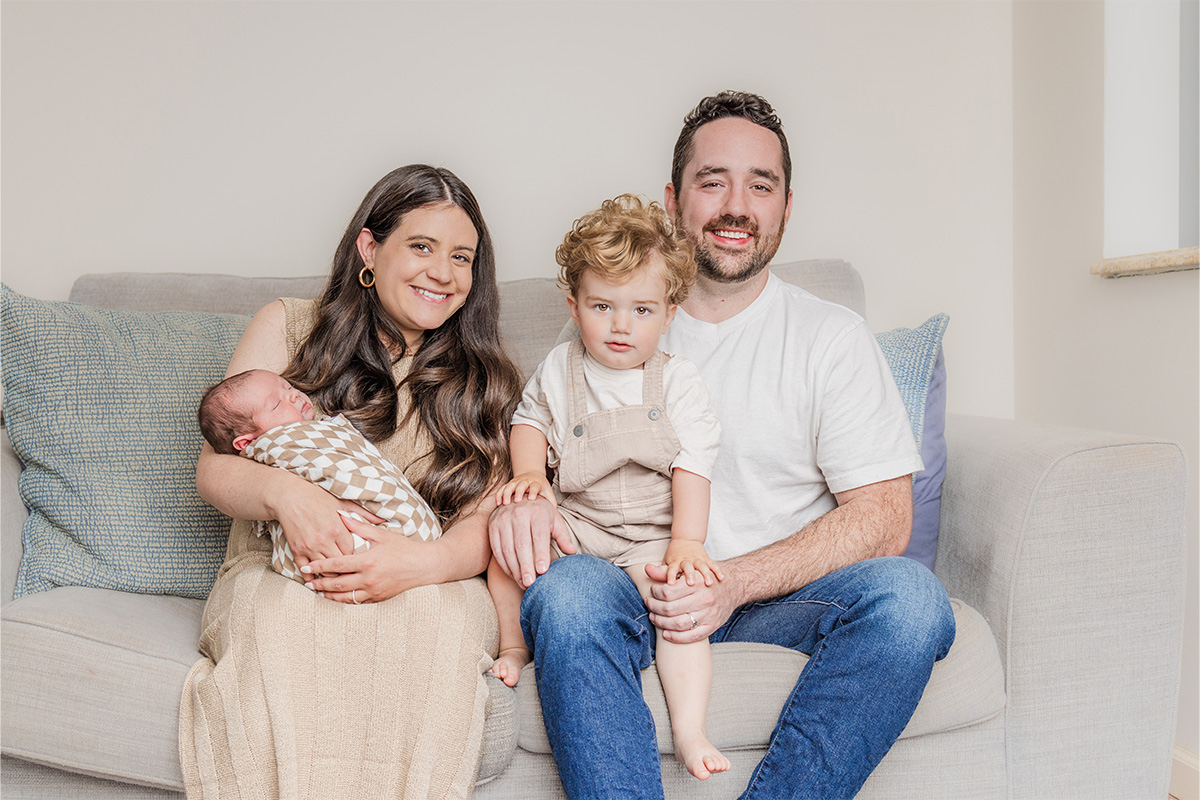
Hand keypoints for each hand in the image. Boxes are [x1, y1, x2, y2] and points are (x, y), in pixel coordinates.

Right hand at [273, 479, 382, 572]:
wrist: (289, 497)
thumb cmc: (317, 497)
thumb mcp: (342, 502)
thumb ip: (362, 514)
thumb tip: (382, 519)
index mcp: (338, 529)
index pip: (352, 553)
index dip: (356, 558)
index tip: (360, 560)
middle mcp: (324, 540)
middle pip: (340, 565)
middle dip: (347, 570)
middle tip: (353, 574)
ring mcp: (310, 547)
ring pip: (325, 571)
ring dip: (331, 575)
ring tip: (338, 578)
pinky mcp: (297, 550)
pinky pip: (305, 570)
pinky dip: (312, 576)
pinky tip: (318, 579)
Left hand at [301, 512, 431, 602]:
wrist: (424, 566)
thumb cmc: (404, 548)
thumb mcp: (381, 535)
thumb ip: (358, 527)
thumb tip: (340, 515)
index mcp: (367, 561)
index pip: (336, 565)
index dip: (319, 566)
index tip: (307, 566)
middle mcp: (369, 579)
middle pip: (337, 584)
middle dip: (320, 584)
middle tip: (308, 582)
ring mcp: (374, 591)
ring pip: (345, 597)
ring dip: (329, 595)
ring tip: (318, 592)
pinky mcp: (379, 598)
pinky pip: (356, 602)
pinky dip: (344, 600)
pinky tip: (337, 597)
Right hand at [488, 494, 574, 587]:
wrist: (518, 496)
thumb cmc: (541, 513)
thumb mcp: (555, 521)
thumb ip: (563, 537)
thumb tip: (572, 552)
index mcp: (537, 512)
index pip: (539, 536)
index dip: (541, 554)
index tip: (542, 571)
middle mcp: (519, 513)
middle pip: (522, 544)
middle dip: (526, 566)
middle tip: (530, 584)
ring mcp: (503, 519)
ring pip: (507, 548)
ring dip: (515, 569)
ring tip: (523, 583)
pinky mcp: (493, 526)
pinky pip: (497, 548)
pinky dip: (504, 564)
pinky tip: (513, 574)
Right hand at [496, 471, 555, 506]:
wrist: (532, 475)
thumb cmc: (541, 488)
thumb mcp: (548, 493)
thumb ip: (551, 503)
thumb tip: (555, 517)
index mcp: (536, 483)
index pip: (535, 486)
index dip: (533, 491)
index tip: (531, 498)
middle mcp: (525, 481)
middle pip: (521, 485)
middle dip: (518, 492)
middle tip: (516, 500)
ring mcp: (516, 482)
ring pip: (510, 486)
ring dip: (507, 494)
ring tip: (505, 503)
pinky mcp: (509, 484)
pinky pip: (502, 488)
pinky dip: (499, 495)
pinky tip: (498, 503)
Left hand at [643, 561, 739, 643]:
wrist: (734, 586)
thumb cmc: (706, 578)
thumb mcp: (689, 571)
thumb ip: (666, 572)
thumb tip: (646, 568)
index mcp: (697, 583)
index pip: (668, 592)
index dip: (655, 593)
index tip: (651, 592)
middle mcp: (704, 599)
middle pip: (670, 608)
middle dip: (654, 608)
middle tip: (649, 605)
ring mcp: (709, 614)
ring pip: (679, 624)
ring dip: (662, 623)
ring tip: (654, 617)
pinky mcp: (712, 626)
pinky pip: (692, 636)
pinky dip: (676, 637)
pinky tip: (666, 633)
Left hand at [662, 540, 724, 586]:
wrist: (686, 540)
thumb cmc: (674, 557)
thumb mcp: (665, 563)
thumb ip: (659, 570)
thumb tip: (646, 569)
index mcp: (675, 562)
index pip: (671, 568)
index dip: (670, 575)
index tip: (670, 584)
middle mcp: (686, 560)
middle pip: (687, 567)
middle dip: (689, 575)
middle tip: (690, 583)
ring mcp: (697, 559)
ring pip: (701, 566)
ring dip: (705, 574)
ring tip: (708, 583)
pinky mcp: (706, 559)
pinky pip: (713, 564)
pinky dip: (717, 570)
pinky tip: (721, 577)